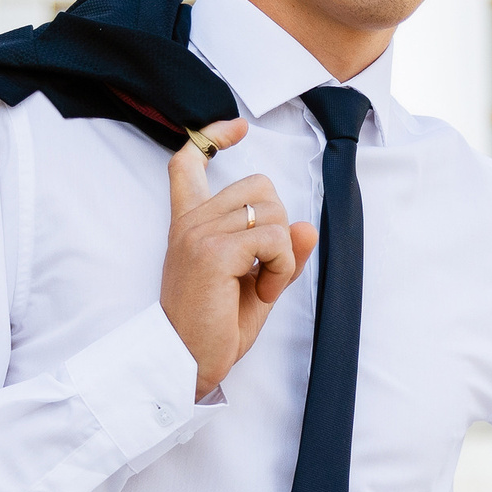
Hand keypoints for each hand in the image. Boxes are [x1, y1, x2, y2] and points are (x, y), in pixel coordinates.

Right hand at [161, 120, 319, 399]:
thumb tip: (306, 225)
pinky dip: (282, 267)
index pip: (188, 162)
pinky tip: (263, 292)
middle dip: (278, 225)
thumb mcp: (254, 283)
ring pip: (272, 212)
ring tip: (261, 285)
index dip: (212, 136)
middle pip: (260, 186)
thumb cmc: (213, 327)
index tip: (237, 128)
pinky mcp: (213, 252)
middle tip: (263, 270)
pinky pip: (274, 239)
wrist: (185, 363)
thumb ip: (279, 252)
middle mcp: (190, 222)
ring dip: (282, 253)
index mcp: (190, 223)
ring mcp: (199, 233)